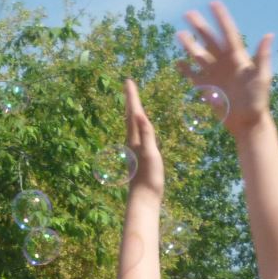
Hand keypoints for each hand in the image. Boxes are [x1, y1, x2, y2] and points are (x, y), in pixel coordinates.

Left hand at [123, 79, 163, 198]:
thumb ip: (146, 134)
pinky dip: (137, 124)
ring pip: (132, 124)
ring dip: (132, 110)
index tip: (128, 81)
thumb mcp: (150, 154)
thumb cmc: (148, 177)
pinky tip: (138, 126)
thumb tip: (140, 114)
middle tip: (128, 84)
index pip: (133, 113)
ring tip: (132, 100)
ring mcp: (135, 148)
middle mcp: (132, 141)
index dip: (131, 96)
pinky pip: (137, 133)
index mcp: (135, 139)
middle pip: (130, 116)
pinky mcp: (139, 155)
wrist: (144, 198)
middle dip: (129, 99)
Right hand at [177, 0, 272, 135]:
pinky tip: (178, 62)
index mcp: (237, 58)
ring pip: (199, 55)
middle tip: (188, 13)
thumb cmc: (257, 100)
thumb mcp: (262, 77)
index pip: (227, 33)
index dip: (221, 18)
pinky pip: (193, 76)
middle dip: (199, 27)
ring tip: (179, 34)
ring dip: (189, 45)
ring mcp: (214, 75)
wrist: (248, 121)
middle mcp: (224, 63)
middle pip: (209, 40)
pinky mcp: (207, 88)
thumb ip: (262, 57)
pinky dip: (185, 70)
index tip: (213, 4)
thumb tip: (269, 35)